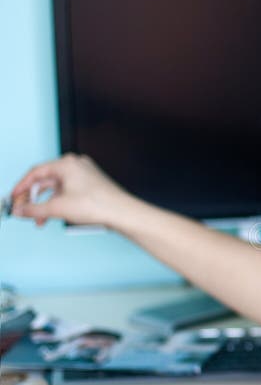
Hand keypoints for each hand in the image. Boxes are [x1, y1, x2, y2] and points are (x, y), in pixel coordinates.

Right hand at [11, 154, 132, 227]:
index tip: (14, 198)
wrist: (123, 213)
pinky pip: (68, 192)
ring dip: (46, 204)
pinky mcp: (91, 185)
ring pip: (57, 189)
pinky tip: (54, 216)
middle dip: (34, 198)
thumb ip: (34, 209)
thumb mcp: (58, 208)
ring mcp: (85, 175)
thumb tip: (20, 210)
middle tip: (24, 211)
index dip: (21, 187)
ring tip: (40, 220)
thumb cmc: (98, 204)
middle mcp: (76, 165)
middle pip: (46, 181)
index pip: (36, 172)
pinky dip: (60, 203)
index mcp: (67, 164)